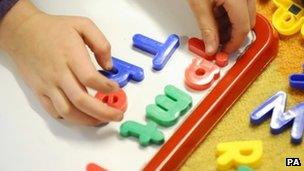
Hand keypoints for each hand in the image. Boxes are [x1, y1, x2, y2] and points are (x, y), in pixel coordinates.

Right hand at [0, 0, 122, 125]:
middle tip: (117, 115)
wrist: (23, 33)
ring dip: (87, 120)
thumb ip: (101, 44)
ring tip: (102, 120)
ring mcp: (48, 85)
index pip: (90, 78)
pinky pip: (54, 111)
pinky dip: (69, 118)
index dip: (106, 87)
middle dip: (103, 112)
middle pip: (81, 100)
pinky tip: (81, 116)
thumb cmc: (54, 29)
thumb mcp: (83, 25)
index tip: (116, 88)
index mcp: (71, 56)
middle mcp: (59, 73)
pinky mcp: (40, 91)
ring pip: (68, 111)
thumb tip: (109, 66)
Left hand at [188, 0, 255, 54]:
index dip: (233, 44)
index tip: (223, 52)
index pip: (243, 28)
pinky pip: (241, 7)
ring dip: (230, 26)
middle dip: (232, 37)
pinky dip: (230, 16)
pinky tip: (216, 18)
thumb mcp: (200, 5)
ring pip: (245, 16)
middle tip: (217, 44)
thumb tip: (211, 48)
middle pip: (247, 23)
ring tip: (213, 30)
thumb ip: (207, 28)